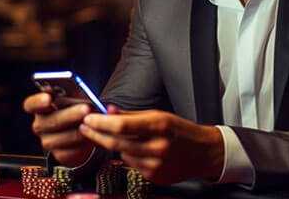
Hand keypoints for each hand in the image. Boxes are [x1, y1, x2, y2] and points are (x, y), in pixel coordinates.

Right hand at [23, 92, 94, 166]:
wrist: (86, 132)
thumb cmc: (79, 108)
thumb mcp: (79, 98)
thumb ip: (79, 95)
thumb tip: (89, 93)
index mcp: (41, 106)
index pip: (31, 104)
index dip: (38, 102)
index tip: (48, 98)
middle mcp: (41, 124)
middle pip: (48, 121)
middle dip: (69, 115)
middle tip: (85, 109)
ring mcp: (48, 141)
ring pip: (57, 139)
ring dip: (76, 132)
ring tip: (91, 124)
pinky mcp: (59, 154)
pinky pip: (68, 152)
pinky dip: (80, 146)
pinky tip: (90, 138)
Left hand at [79, 108, 223, 184]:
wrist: (203, 153)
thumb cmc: (180, 131)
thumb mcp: (159, 115)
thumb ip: (132, 115)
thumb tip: (109, 110)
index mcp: (160, 125)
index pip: (122, 125)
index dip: (101, 123)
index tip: (89, 118)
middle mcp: (158, 146)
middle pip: (117, 142)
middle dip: (97, 134)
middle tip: (85, 127)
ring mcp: (156, 164)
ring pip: (122, 154)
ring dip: (114, 145)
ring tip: (113, 136)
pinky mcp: (155, 176)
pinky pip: (131, 165)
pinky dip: (128, 156)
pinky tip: (135, 149)